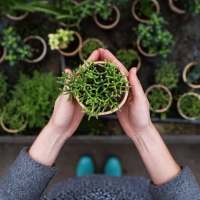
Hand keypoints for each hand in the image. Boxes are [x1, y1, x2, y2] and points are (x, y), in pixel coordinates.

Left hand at [29, 50, 99, 165]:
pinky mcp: (84, 103)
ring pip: (92, 84)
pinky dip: (99, 90)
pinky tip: (105, 88)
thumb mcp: (64, 99)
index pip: (83, 71)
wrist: (60, 129)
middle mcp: (77, 89)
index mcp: (72, 86)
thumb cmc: (60, 115)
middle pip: (89, 75)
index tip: (98, 52)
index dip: (90, 61)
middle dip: (97, 66)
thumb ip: (68, 86)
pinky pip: (93, 94)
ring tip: (109, 71)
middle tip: (107, 59)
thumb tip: (69, 69)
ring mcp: (82, 96)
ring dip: (100, 77)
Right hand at [98, 48, 151, 139]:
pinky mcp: (115, 102)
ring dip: (102, 72)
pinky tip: (94, 83)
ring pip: (109, 80)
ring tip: (93, 66)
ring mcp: (119, 94)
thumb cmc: (142, 116)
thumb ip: (136, 85)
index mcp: (131, 85)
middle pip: (113, 72)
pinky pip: (107, 91)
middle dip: (105, 62)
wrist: (139, 130)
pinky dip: (101, 86)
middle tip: (95, 54)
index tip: (103, 51)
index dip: (111, 59)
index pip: (120, 69)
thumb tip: (132, 68)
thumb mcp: (140, 100)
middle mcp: (125, 87)